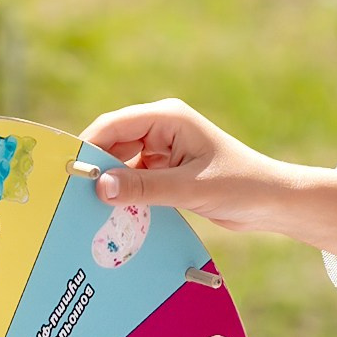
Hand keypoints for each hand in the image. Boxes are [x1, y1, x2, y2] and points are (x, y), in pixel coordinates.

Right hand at [81, 97, 336, 261]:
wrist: (272, 202)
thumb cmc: (240, 185)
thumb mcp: (189, 188)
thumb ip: (143, 187)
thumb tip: (99, 186)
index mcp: (167, 118)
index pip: (113, 125)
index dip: (86, 147)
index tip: (64, 175)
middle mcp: (161, 129)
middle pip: (112, 145)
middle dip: (94, 170)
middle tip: (68, 199)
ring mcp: (163, 151)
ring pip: (121, 165)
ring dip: (109, 186)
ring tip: (85, 212)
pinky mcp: (166, 172)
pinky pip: (134, 181)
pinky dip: (124, 197)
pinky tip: (112, 218)